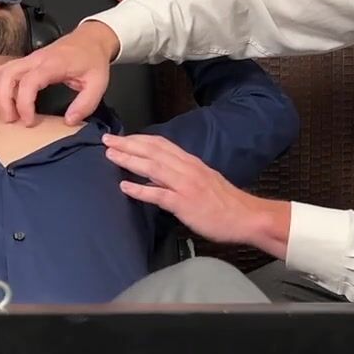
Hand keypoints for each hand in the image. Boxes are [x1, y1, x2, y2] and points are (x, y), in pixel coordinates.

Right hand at [0, 19, 118, 125]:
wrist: (92, 39)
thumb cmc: (94, 60)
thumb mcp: (98, 84)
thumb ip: (85, 104)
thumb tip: (69, 121)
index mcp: (53, 64)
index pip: (29, 82)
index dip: (24, 104)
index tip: (29, 121)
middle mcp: (37, 59)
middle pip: (7, 74)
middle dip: (3, 100)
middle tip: (11, 120)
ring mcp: (30, 58)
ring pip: (3, 71)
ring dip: (1, 93)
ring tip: (10, 113)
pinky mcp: (28, 61)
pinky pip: (8, 71)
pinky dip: (4, 87)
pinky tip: (12, 102)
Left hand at [103, 133, 289, 253]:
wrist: (247, 216)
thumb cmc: (225, 202)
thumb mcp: (203, 180)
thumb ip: (181, 175)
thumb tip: (157, 175)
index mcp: (191, 162)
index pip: (161, 144)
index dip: (139, 139)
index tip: (122, 137)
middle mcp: (187, 169)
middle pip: (153, 151)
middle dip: (128, 145)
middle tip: (107, 140)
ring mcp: (185, 185)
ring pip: (153, 168)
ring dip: (130, 160)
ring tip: (110, 156)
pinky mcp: (185, 203)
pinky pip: (159, 195)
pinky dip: (141, 190)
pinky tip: (125, 187)